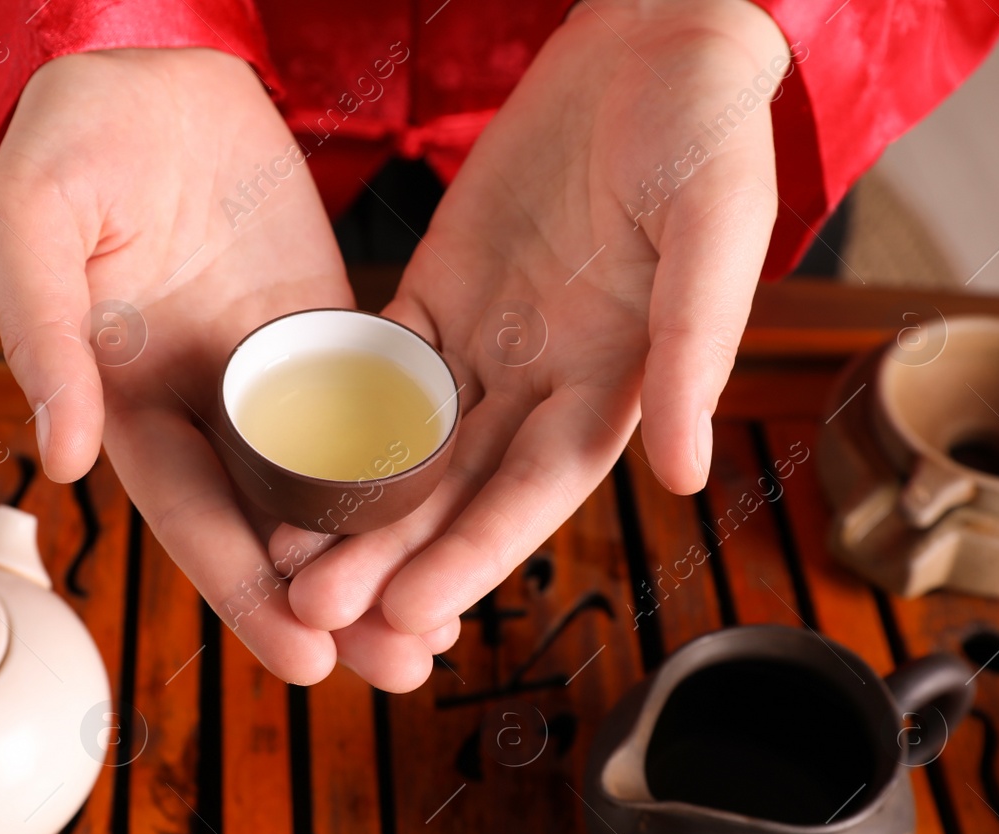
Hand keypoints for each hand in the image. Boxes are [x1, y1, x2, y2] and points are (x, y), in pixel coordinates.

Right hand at [0, 48, 455, 687]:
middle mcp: (208, 406)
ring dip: (383, 556)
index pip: (192, 518)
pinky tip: (457, 515)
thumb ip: (42, 334)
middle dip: (332, 603)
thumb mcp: (36, 223)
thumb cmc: (71, 139)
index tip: (304, 658)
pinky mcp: (330, 330)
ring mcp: (273, 372)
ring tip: (440, 625)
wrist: (148, 69)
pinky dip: (411, 467)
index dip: (244, 591)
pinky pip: (379, 405)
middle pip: (274, 527)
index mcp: (131, 401)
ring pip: (334, 485)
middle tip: (401, 668)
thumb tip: (60, 459)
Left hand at [274, 0, 789, 647]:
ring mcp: (486, 338)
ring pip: (407, 443)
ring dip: (349, 505)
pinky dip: (333, 413)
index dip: (472, 555)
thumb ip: (695, 349)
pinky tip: (280, 456)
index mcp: (613, 380)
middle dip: (389, 555)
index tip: (411, 611)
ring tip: (282, 557)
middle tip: (313, 607)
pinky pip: (379, 363)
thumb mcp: (718, 229)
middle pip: (455, 488)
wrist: (655, 32)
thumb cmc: (707, 126)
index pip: (532, 491)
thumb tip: (684, 474)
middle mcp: (542, 377)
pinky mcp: (439, 290)